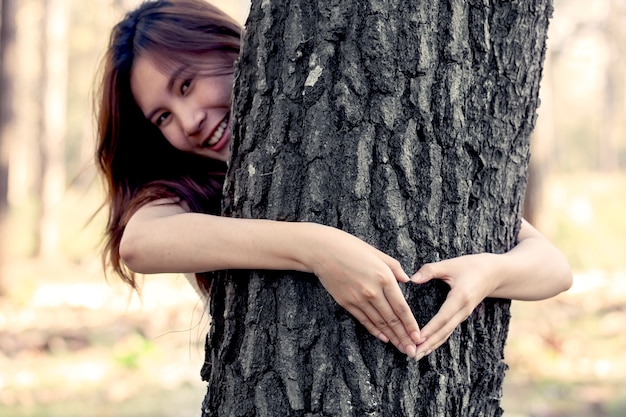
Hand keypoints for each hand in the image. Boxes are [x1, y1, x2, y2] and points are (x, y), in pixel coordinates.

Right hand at [308, 226, 420, 356]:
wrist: (322, 251)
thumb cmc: (350, 247)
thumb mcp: (377, 253)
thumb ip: (394, 267)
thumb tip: (406, 280)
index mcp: (384, 277)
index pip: (401, 307)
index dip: (410, 324)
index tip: (418, 336)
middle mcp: (373, 291)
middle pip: (392, 319)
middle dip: (404, 337)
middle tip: (412, 351)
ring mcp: (358, 299)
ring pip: (379, 323)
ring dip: (392, 337)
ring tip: (401, 348)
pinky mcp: (346, 303)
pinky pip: (364, 320)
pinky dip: (375, 331)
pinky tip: (384, 338)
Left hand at [410, 253, 498, 359]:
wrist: (495, 273)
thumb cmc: (472, 266)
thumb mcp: (451, 264)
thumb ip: (430, 270)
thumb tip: (412, 279)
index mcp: (460, 297)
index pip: (443, 317)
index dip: (430, 329)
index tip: (417, 338)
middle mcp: (463, 310)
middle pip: (444, 331)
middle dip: (428, 344)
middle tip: (412, 354)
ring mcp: (463, 315)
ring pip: (446, 334)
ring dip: (432, 345)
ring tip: (417, 355)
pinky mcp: (461, 316)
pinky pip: (448, 330)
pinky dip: (438, 340)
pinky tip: (428, 347)